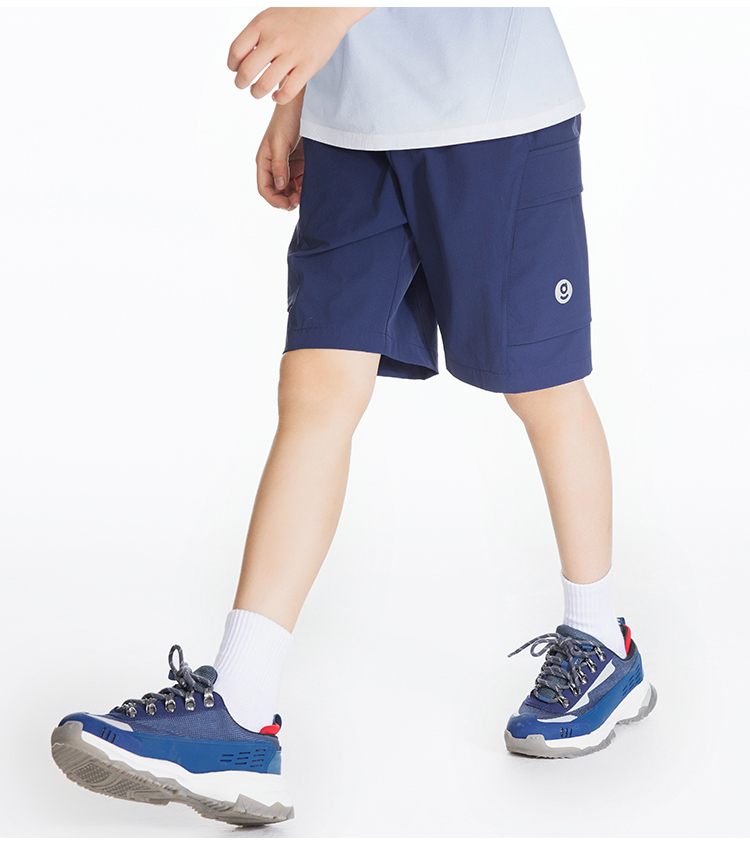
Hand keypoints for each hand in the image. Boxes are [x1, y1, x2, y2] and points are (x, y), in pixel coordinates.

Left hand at [228, 7, 373, 104]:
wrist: (328, 9)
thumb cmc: (297, 14)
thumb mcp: (270, 17)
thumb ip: (256, 35)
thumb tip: (241, 57)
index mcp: (262, 25)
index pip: (236, 51)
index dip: (232, 65)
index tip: (236, 69)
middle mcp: (275, 39)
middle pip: (246, 71)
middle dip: (241, 83)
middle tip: (244, 85)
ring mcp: (292, 54)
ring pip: (264, 85)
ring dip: (257, 92)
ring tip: (258, 92)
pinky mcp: (308, 66)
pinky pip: (287, 92)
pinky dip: (278, 99)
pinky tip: (277, 97)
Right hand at [256, 88, 304, 210]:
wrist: (303, 102)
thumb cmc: (286, 118)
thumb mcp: (280, 141)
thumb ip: (279, 165)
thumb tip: (280, 186)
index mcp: (265, 161)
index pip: (265, 188)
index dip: (274, 200)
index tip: (287, 204)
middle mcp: (275, 166)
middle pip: (278, 192)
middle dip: (287, 200)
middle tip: (299, 201)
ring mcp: (289, 165)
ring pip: (291, 189)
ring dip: (298, 195)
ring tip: (307, 195)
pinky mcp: (301, 163)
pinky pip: (302, 181)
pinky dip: (306, 187)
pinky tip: (312, 187)